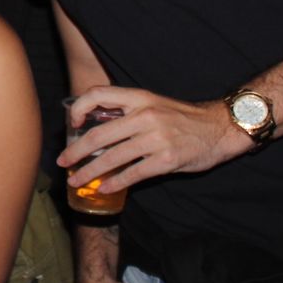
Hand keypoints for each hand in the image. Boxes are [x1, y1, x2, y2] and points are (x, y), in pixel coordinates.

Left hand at [59, 86, 248, 194]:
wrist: (220, 128)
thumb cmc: (183, 118)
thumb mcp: (154, 104)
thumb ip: (129, 111)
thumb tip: (97, 128)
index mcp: (140, 98)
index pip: (99, 94)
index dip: (79, 107)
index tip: (71, 123)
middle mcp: (145, 116)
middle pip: (99, 134)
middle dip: (76, 151)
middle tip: (63, 162)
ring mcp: (156, 138)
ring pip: (112, 157)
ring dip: (90, 172)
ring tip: (77, 181)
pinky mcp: (166, 159)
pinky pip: (133, 173)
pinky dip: (116, 183)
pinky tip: (105, 189)